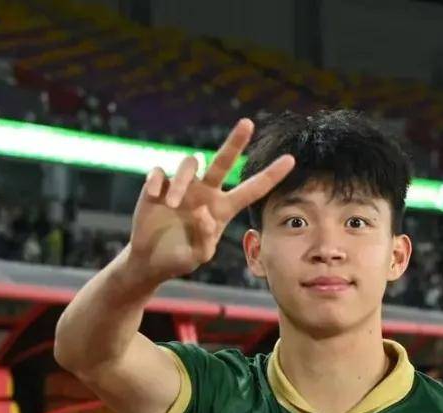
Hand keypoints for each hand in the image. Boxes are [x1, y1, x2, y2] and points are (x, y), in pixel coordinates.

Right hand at [126, 119, 294, 282]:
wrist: (151, 260)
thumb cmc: (179, 258)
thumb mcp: (198, 256)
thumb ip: (205, 239)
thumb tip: (202, 212)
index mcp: (222, 209)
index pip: (251, 190)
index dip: (270, 176)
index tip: (291, 160)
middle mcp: (205, 192)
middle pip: (223, 161)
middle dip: (235, 142)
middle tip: (248, 123)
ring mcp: (183, 187)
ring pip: (189, 164)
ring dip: (181, 182)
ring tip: (172, 204)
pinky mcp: (158, 186)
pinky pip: (159, 172)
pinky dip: (156, 181)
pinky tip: (153, 196)